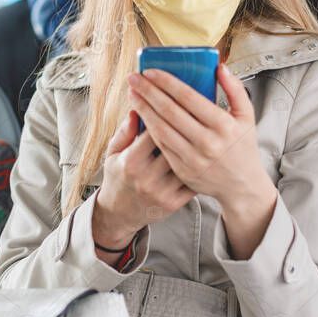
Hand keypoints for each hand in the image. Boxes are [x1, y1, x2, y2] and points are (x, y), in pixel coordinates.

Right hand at [92, 111, 193, 250]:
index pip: (154, 132)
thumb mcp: (113, 152)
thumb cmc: (118, 176)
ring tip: (204, 130)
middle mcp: (147, 178)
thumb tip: (136, 109)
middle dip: (185, 128)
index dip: (166, 116)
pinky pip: (192, 180)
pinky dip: (200, 166)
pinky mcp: (174, 203)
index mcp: (131, 162)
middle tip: (195, 113)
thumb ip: (125, 131)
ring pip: (186, 163)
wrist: (119, 213)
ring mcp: (162, 192)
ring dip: (196, 146)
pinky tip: (204, 153)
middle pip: (174, 146)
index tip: (174, 103)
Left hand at [126, 64, 275, 211]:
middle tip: (134, 78)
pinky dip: (148, 129)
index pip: (188, 97)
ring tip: (132, 94)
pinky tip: (140, 116)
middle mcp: (207, 142)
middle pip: (169, 111)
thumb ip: (235, 89)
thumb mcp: (247, 116)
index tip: (150, 71)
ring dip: (143, 109)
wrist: (242, 184)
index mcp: (223, 125)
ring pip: (161, 129)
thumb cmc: (242, 146)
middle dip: (148, 92)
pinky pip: (161, 145)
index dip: (166, 82)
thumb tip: (219, 67)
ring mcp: (193, 158)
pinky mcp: (183, 169)